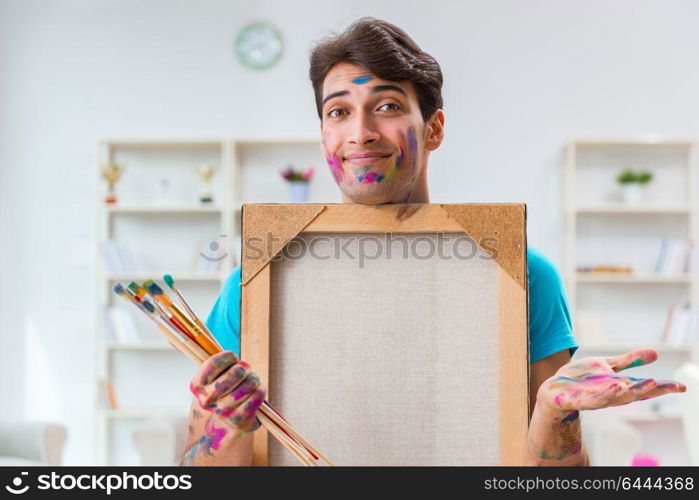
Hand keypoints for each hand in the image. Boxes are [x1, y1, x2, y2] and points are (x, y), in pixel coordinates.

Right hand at [189, 351, 265, 436]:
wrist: (222, 426)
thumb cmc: (221, 392)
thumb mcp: (212, 378)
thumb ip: (218, 364)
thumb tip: (232, 357)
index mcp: (197, 385)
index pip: (216, 362)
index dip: (230, 357)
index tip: (233, 359)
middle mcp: (207, 399)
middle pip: (237, 371)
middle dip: (245, 368)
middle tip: (245, 371)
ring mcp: (223, 411)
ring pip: (250, 382)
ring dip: (254, 379)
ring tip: (250, 382)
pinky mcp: (240, 419)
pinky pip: (258, 395)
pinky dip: (261, 389)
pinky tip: (257, 391)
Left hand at [537, 347, 685, 418]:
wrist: (553, 391)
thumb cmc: (581, 380)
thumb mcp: (607, 366)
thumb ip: (629, 361)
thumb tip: (656, 352)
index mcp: (619, 387)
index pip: (644, 387)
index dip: (663, 388)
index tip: (682, 387)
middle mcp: (610, 395)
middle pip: (635, 393)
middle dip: (652, 390)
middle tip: (670, 386)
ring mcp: (595, 399)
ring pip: (617, 398)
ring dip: (633, 391)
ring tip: (649, 382)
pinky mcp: (578, 400)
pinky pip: (594, 399)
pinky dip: (606, 395)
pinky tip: (616, 387)